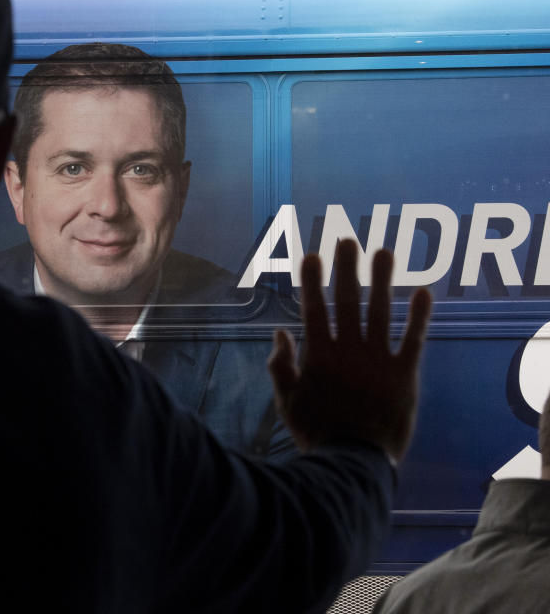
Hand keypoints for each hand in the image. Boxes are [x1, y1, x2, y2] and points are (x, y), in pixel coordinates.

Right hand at [268, 239, 431, 461]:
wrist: (354, 463)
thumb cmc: (317, 433)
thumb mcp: (286, 401)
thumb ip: (282, 365)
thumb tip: (280, 332)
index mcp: (319, 356)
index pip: (314, 309)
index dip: (313, 280)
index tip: (313, 255)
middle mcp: (348, 351)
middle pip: (346, 302)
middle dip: (346, 269)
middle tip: (347, 240)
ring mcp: (378, 361)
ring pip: (380, 312)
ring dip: (381, 280)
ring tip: (383, 252)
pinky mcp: (404, 375)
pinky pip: (414, 340)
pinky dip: (419, 315)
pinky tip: (423, 291)